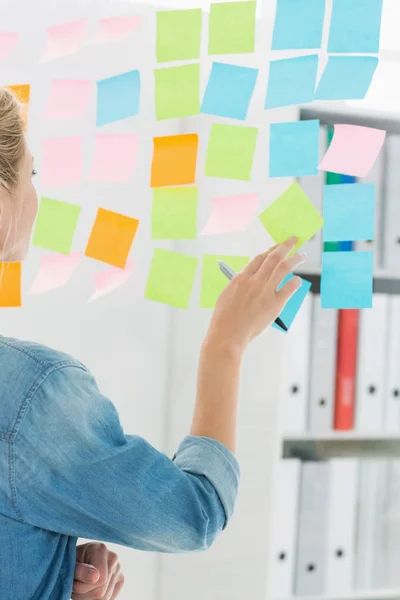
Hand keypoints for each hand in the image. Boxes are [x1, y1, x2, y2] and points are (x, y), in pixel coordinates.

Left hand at [72, 542, 124, 599]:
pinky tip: (89, 590)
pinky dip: (96, 599)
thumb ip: (80, 570)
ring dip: (88, 598)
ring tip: (80, 588)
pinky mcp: (120, 580)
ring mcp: (118, 569)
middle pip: (101, 591)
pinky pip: (109, 599)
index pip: (100, 579)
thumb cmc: (70, 562)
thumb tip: (95, 577)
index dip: (83, 587)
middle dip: (83, 594)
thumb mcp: (70, 564)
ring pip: (105, 598)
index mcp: (101, 549)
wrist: (76, 561)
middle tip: (74, 587)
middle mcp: (113, 558)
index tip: (72, 583)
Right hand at [206, 237, 305, 352]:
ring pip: (283, 267)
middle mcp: (254, 281)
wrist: (227, 334)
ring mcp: (265, 291)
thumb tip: (249, 279)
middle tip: (293, 241)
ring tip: (302, 255)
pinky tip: (297, 280)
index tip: (277, 246)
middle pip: (273, 257)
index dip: (271, 250)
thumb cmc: (224, 319)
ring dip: (295, 258)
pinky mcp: (274, 304)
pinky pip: (289, 288)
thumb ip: (240, 285)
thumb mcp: (227, 295)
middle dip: (285, 246)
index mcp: (241, 278)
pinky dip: (295, 281)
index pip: (259, 258)